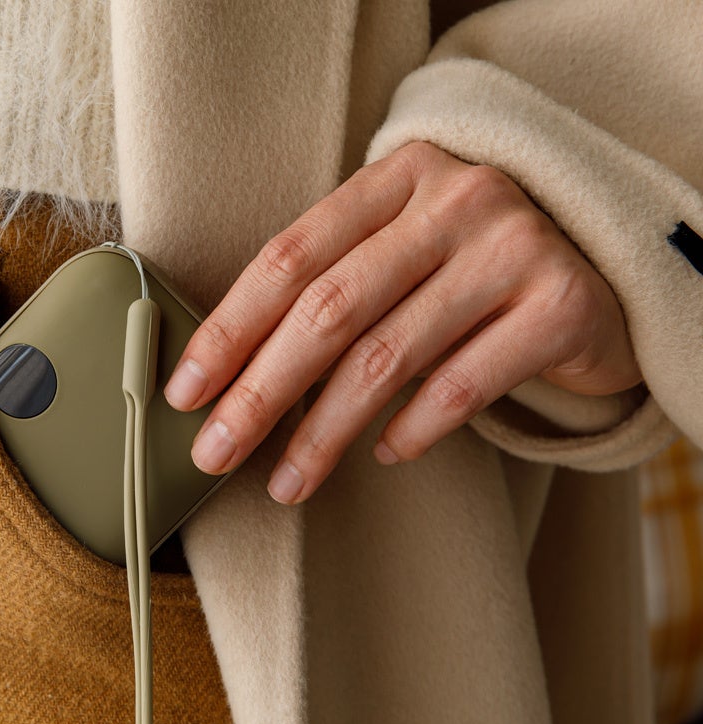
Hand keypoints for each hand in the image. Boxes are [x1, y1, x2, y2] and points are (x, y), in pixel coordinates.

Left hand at [163, 141, 639, 503]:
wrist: (603, 270)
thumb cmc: (468, 269)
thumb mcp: (402, 247)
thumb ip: (332, 284)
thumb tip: (228, 376)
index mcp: (397, 177)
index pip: (289, 257)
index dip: (228, 328)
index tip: (184, 391)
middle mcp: (455, 200)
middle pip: (329, 309)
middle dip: (260, 391)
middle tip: (213, 452)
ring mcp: (512, 248)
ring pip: (387, 357)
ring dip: (322, 432)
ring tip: (285, 482)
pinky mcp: (561, 306)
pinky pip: (461, 385)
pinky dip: (411, 429)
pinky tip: (382, 455)